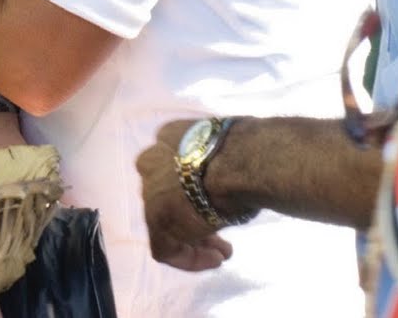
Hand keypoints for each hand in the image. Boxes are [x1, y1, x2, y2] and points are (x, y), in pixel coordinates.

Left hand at [136, 120, 236, 272]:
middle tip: (222, 236)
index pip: (177, 169)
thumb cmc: (246, 151)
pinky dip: (190, 259)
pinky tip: (215, 259)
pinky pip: (167, 248)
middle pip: (171, 197)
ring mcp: (151, 192)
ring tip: (224, 254)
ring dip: (196, 243)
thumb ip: (223, 162)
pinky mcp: (155, 220)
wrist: (238, 162)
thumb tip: (241, 172)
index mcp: (170, 138)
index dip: (198, 191)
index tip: (222, 202)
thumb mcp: (231, 150)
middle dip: (195, 218)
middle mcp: (153, 161)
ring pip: (169, 224)